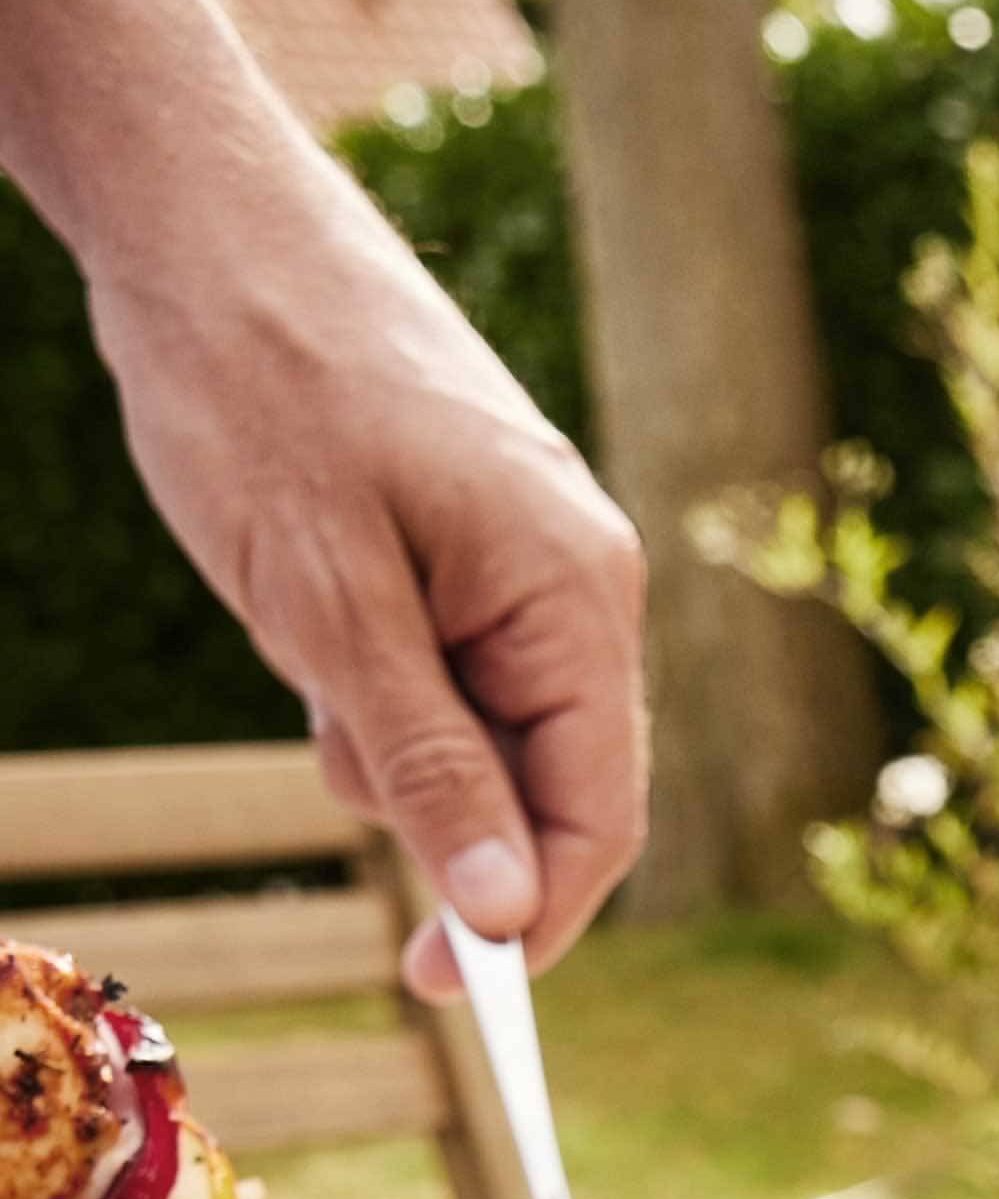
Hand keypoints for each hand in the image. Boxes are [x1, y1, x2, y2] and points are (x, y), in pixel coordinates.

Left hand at [87, 182, 647, 998]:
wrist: (197, 211)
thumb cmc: (257, 386)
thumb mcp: (329, 609)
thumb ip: (432, 767)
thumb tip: (512, 913)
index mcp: (575, 595)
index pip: (600, 817)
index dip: (532, 922)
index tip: (443, 986)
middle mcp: (576, 578)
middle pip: (553, 782)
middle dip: (447, 813)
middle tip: (330, 749)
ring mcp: (524, 552)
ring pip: (486, 729)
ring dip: (391, 736)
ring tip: (301, 632)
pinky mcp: (466, 534)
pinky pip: (447, 663)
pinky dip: (375, 675)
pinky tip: (306, 600)